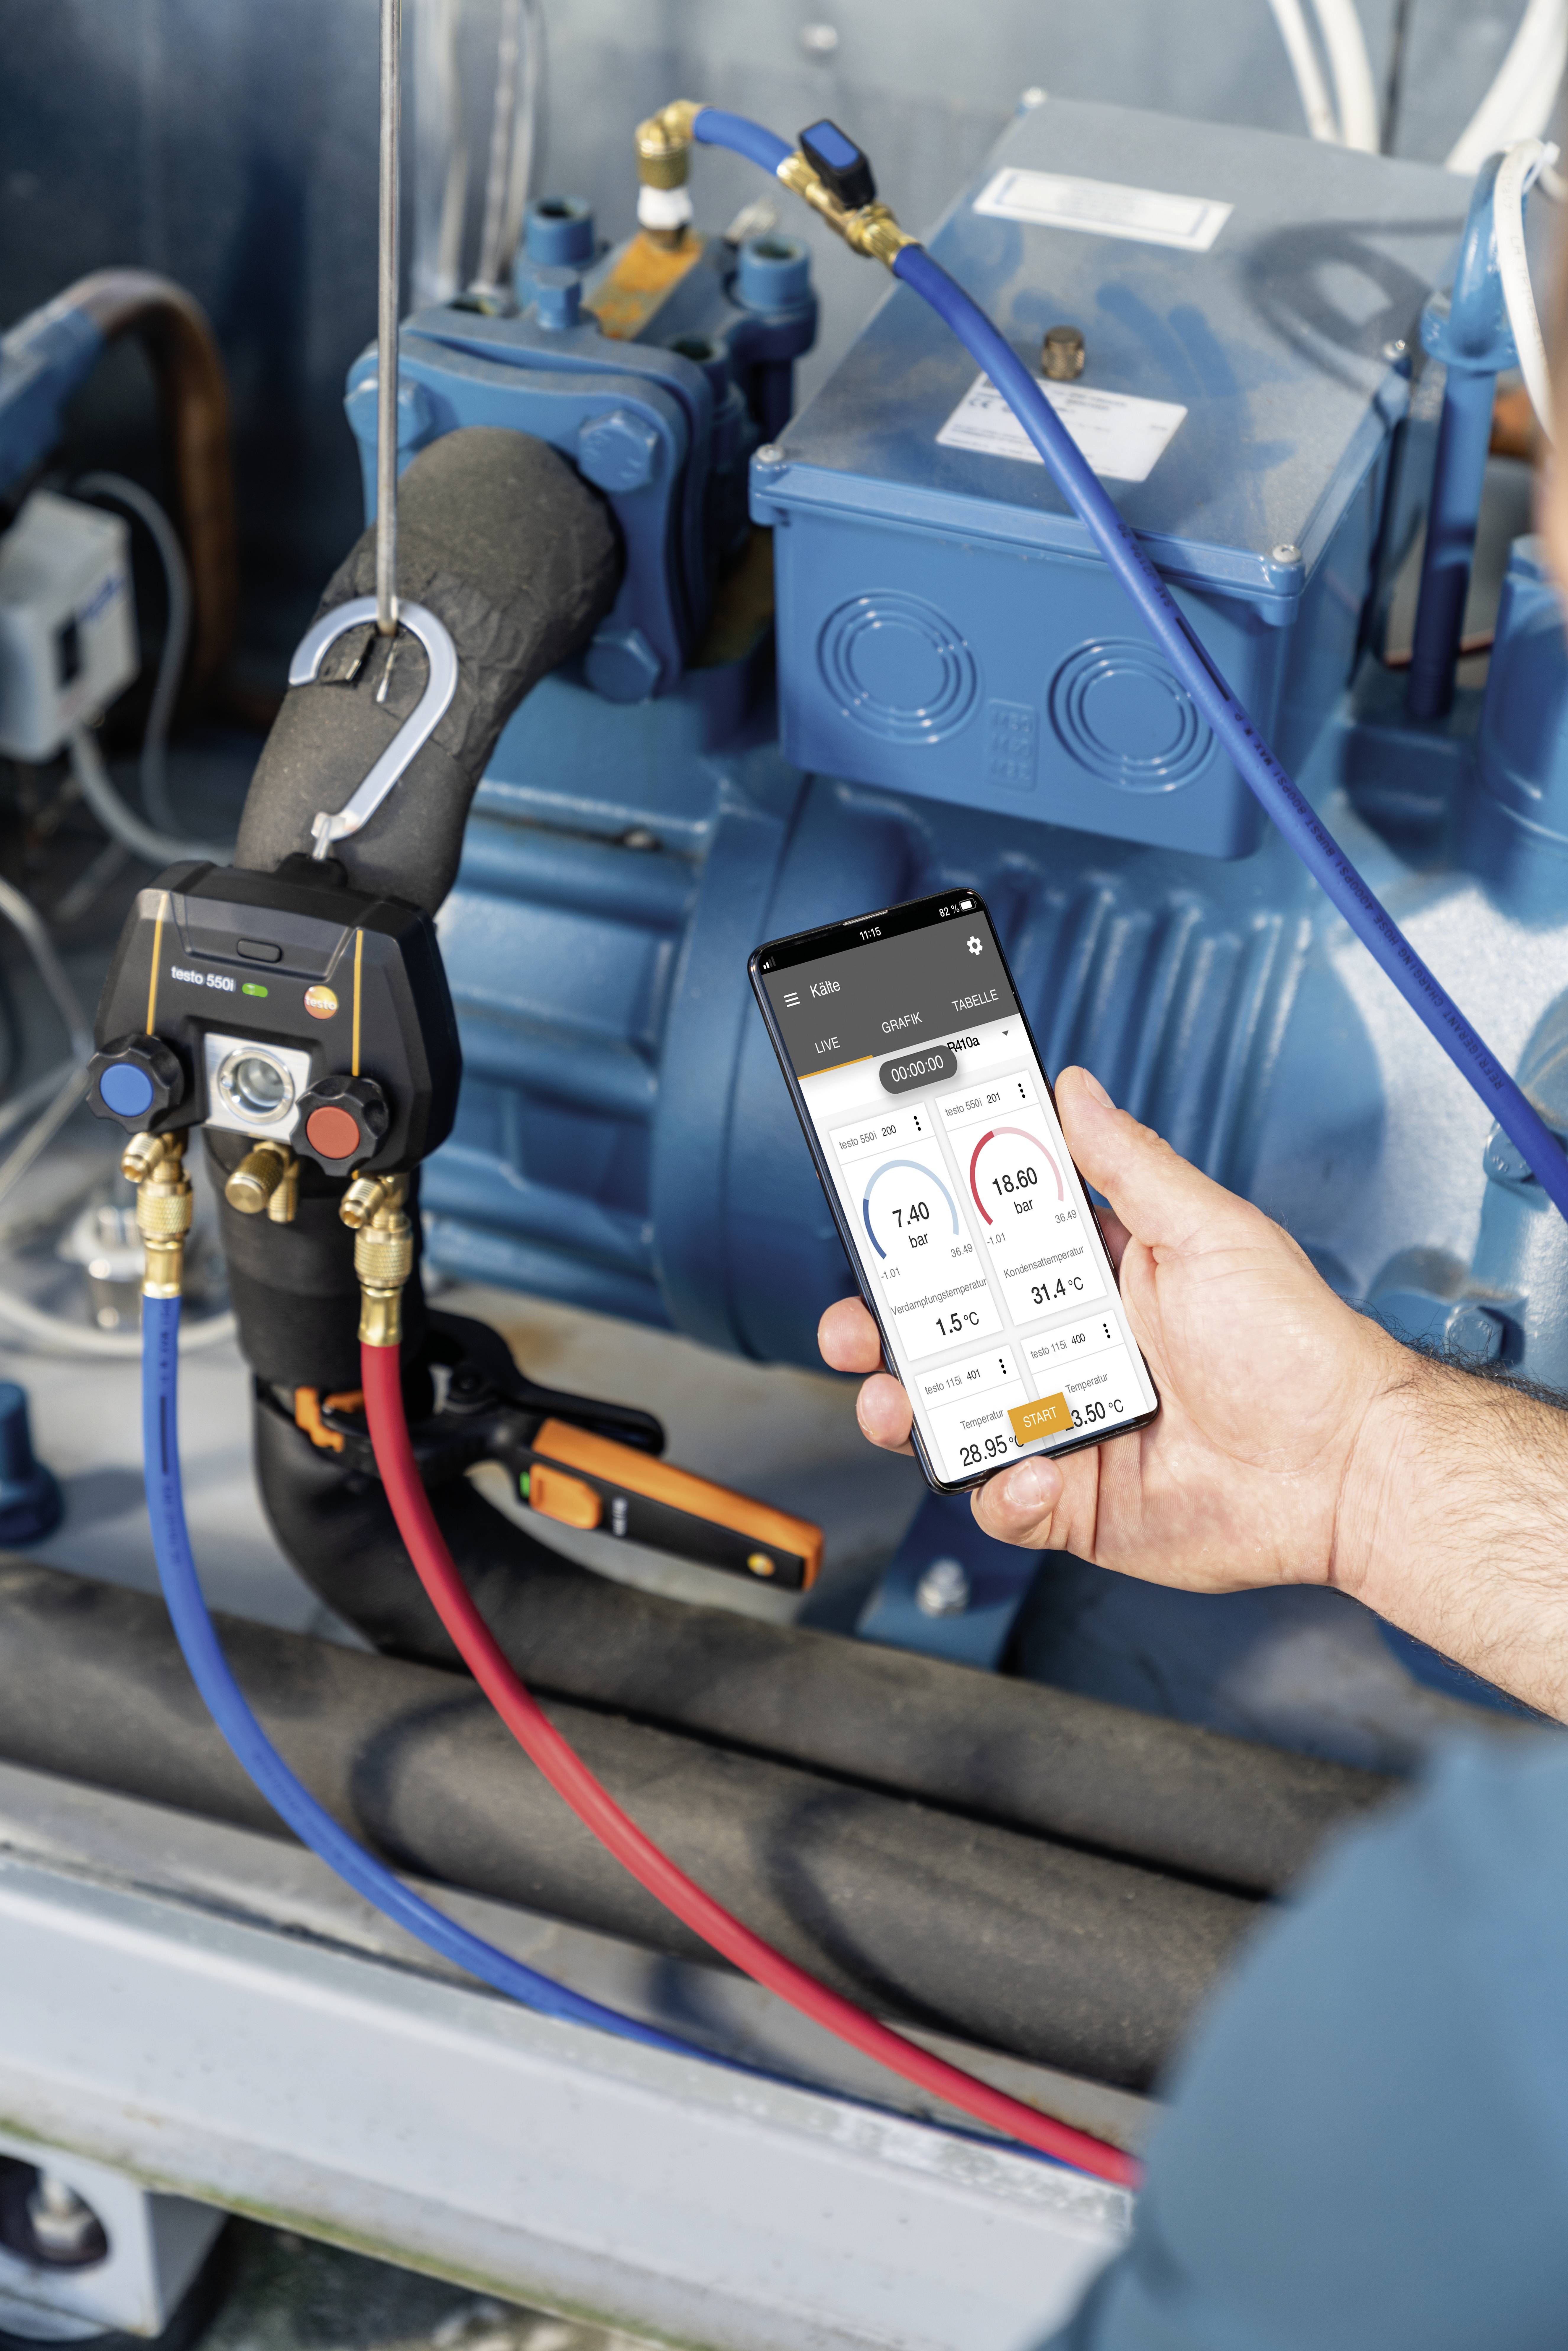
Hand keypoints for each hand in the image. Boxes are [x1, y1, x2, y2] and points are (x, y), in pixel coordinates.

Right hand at [819, 1066, 1408, 1597]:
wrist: (1345, 1468)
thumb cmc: (1298, 1348)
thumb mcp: (1209, 1232)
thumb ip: (1129, 1165)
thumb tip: (1076, 1090)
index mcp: (1094, 1282)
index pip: (984, 1251)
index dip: (925, 1240)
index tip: (881, 1223)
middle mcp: (1069, 1353)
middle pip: (947, 1337)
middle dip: (886, 1329)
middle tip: (857, 1325)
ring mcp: (1067, 1427)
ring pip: (955, 1419)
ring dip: (910, 1409)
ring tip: (896, 1401)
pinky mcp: (1074, 1502)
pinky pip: (1004, 1500)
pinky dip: (1000, 1489)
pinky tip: (1028, 1471)